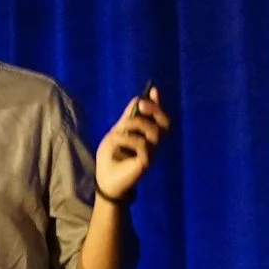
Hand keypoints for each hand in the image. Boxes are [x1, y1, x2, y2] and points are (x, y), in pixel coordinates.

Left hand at [94, 86, 172, 201]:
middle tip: (140, 105)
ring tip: (119, 132)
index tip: (152, 89)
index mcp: (146, 136)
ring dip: (135, 126)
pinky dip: (129, 140)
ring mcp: (151, 153)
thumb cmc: (110, 157)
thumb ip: (127, 118)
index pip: (159, 118)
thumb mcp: (116, 132)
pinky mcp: (146, 162)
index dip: (157, 104)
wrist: (103, 178)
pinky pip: (143, 145)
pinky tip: (119, 143)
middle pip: (164, 124)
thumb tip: (137, 98)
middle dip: (154, 110)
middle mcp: (153, 144)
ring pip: (153, 132)